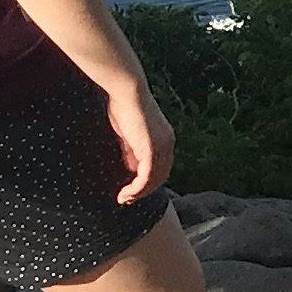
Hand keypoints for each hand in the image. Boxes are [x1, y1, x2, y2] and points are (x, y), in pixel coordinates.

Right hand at [104, 72, 176, 201]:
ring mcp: (162, 147)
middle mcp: (168, 144)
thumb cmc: (124, 106)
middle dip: (144, 191)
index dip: (148, 181)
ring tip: (124, 200)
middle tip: (127, 199)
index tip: (132, 190)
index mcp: (165, 139)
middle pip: (160, 176)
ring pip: (154, 180)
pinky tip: (125, 194)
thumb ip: (132, 150)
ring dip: (139, 193)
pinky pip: (146, 177)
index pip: (161, 166)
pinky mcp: (152, 150)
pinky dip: (137, 189)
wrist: (127, 92)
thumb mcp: (129, 133)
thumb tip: (131, 168)